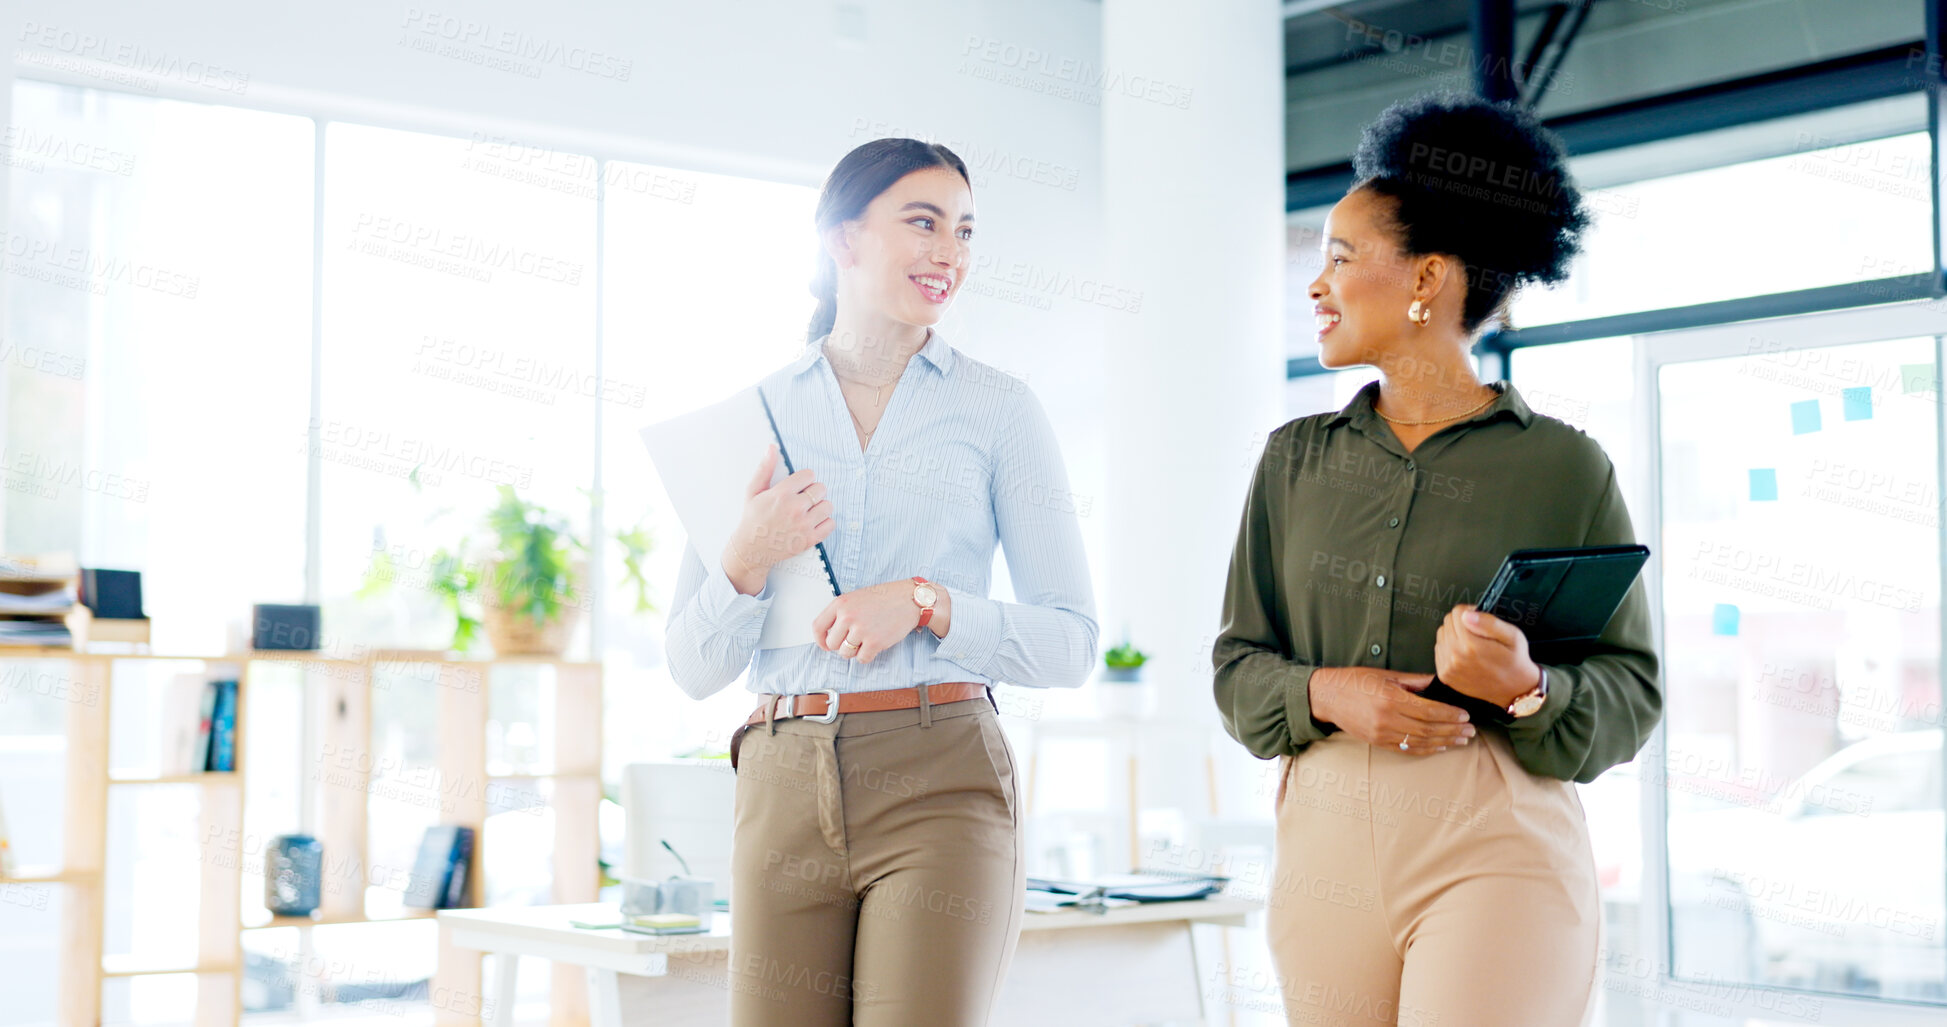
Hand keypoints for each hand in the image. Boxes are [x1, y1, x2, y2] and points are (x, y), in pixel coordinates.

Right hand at [721, 444, 833, 595]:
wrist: (751, 549)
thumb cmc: (752, 518)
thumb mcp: (754, 491)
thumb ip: (765, 468)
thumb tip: (772, 447)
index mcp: (781, 494)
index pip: (809, 475)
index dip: (805, 479)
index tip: (799, 486)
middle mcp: (794, 508)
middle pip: (821, 489)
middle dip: (813, 492)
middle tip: (803, 499)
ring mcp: (803, 525)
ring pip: (828, 506)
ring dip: (820, 507)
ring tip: (809, 511)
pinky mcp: (809, 540)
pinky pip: (830, 524)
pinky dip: (825, 522)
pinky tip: (813, 522)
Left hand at [812, 579, 926, 662]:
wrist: (908, 599)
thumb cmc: (885, 598)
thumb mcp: (856, 598)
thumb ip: (841, 613)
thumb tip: (829, 634)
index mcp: (840, 603)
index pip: (818, 627)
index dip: (820, 640)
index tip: (825, 644)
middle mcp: (847, 616)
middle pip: (831, 644)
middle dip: (841, 645)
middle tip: (854, 639)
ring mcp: (860, 630)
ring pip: (845, 653)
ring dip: (855, 651)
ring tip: (867, 639)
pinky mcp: (874, 642)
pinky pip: (861, 659)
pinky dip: (867, 655)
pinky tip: (875, 643)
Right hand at [1309, 666, 1473, 754]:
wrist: (1328, 696)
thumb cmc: (1357, 681)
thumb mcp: (1387, 675)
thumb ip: (1415, 681)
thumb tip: (1439, 682)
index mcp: (1392, 698)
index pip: (1429, 710)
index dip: (1450, 715)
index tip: (1465, 715)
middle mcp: (1388, 718)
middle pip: (1429, 728)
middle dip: (1453, 730)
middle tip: (1471, 730)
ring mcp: (1383, 733)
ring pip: (1421, 741)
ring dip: (1444, 741)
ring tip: (1461, 740)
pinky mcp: (1379, 742)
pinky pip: (1408, 749)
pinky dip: (1427, 749)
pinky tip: (1440, 746)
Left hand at [1434, 604, 1540, 707]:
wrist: (1513, 690)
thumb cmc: (1515, 661)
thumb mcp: (1513, 636)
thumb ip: (1489, 623)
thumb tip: (1466, 614)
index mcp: (1471, 645)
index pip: (1457, 612)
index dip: (1471, 612)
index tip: (1480, 620)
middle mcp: (1455, 656)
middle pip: (1447, 622)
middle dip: (1461, 622)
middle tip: (1478, 633)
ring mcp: (1448, 667)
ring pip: (1441, 634)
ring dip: (1454, 634)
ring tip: (1472, 644)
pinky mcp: (1445, 675)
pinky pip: (1439, 649)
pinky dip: (1449, 648)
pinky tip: (1465, 654)